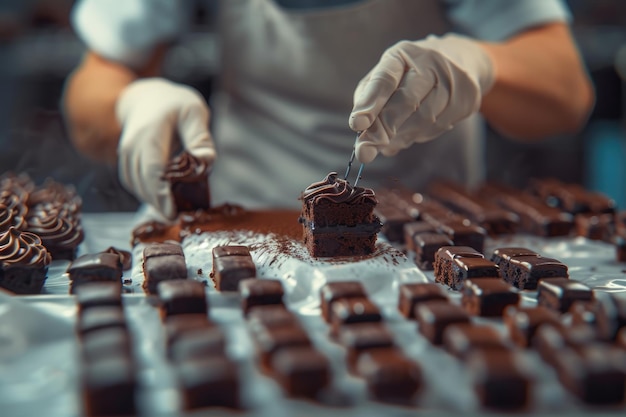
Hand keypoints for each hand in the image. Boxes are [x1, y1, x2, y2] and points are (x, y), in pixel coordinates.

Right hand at [116, 78, 215, 218]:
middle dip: (160, 204)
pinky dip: (148, 195)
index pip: (153, 170)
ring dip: (153, 202)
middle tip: (180, 219)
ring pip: (137, 187)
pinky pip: (134, 184)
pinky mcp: (126, 162)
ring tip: (174, 213)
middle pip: (143, 183)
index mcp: (150, 133)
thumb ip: (201, 138)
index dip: (162, 195)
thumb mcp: (194, 112)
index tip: (174, 212)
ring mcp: (125, 154)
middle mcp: (132, 145)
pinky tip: (164, 202)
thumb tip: (206, 162)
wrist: (147, 98)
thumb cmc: (174, 105)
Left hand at [349, 34, 494, 162]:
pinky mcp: (467, 99)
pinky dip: (418, 135)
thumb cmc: (410, 72)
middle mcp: (431, 63)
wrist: (460, 60)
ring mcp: (453, 81)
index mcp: (403, 54)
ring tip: (386, 144)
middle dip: (384, 128)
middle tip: (365, 150)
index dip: (370, 103)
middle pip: (407, 100)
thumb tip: (364, 132)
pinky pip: (438, 127)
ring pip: (424, 119)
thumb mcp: (386, 76)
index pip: (385, 79)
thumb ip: (369, 101)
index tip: (357, 123)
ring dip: (401, 137)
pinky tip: (410, 133)